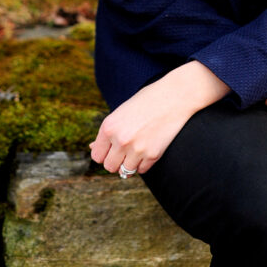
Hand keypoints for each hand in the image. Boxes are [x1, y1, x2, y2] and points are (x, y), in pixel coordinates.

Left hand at [90, 61, 228, 175]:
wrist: (174, 95)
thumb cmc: (147, 100)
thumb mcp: (122, 111)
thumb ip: (107, 131)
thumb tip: (91, 146)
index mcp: (109, 126)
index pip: (97, 155)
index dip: (104, 153)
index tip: (111, 148)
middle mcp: (120, 140)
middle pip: (109, 167)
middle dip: (116, 161)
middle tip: (125, 151)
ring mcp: (137, 149)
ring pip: (125, 171)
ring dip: (130, 163)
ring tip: (137, 149)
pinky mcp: (153, 155)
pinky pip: (142, 170)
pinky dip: (143, 163)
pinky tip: (148, 148)